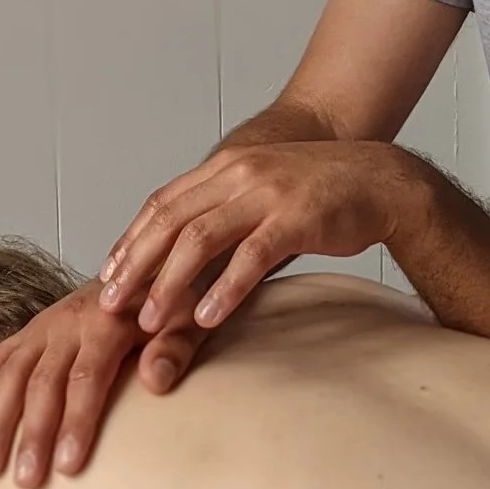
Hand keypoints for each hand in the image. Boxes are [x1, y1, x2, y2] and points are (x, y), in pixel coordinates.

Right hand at [0, 278, 207, 487]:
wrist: (145, 264)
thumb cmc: (168, 305)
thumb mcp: (189, 320)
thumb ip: (175, 348)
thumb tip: (157, 380)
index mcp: (107, 322)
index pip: (86, 378)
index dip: (76, 423)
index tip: (67, 467)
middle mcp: (68, 323)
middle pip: (43, 384)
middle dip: (32, 435)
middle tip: (26, 482)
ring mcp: (43, 327)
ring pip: (10, 376)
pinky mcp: (30, 332)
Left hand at [98, 139, 428, 332]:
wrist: (381, 179)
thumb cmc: (319, 194)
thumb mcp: (262, 191)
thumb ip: (224, 212)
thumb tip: (182, 256)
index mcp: (226, 167)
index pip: (163, 203)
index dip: (131, 240)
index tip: (107, 276)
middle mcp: (240, 173)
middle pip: (171, 220)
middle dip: (136, 265)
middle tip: (111, 304)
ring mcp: (267, 193)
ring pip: (202, 238)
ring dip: (170, 282)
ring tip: (150, 321)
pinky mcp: (297, 217)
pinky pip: (251, 255)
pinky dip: (225, 288)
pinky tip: (207, 316)